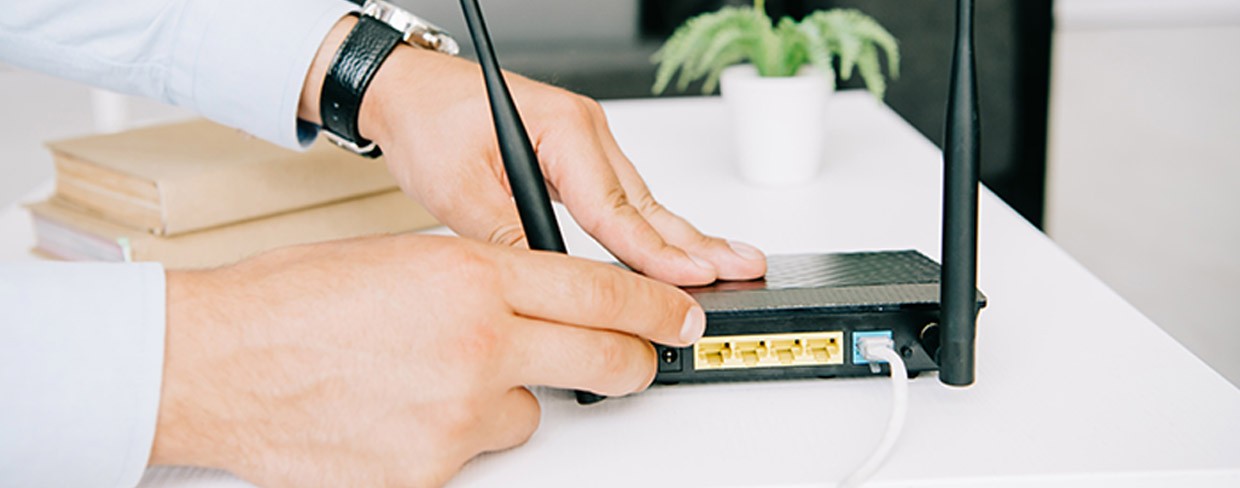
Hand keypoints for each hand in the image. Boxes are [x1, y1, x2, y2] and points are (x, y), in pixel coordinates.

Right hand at [150, 235, 705, 485]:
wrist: (216, 361)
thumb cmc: (291, 302)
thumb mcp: (406, 258)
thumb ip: (485, 279)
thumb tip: (538, 302)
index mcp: (473, 274)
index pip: (601, 292)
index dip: (655, 308)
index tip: (679, 317)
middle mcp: (479, 343)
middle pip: (604, 360)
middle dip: (628, 362)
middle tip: (631, 362)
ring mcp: (458, 414)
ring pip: (530, 414)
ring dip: (503, 400)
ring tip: (429, 382)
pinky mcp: (432, 471)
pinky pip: (475, 453)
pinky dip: (451, 437)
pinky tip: (400, 414)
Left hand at [300, 17, 765, 286]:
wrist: (407, 90)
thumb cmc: (427, 121)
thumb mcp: (458, 191)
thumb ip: (510, 238)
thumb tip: (551, 282)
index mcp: (562, 128)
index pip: (615, 205)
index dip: (654, 250)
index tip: (691, 277)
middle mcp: (584, 128)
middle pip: (645, 201)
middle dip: (695, 241)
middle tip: (744, 267)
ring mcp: (585, 139)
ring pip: (639, 199)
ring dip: (679, 237)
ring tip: (724, 264)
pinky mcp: (576, 153)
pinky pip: (622, 195)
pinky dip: (648, 226)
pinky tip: (675, 247)